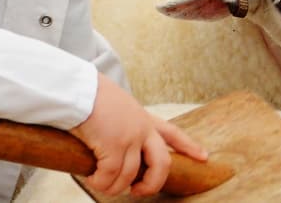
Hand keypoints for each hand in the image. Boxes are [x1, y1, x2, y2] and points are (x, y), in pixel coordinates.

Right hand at [69, 73, 207, 196]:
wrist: (77, 87)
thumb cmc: (87, 92)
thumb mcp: (113, 104)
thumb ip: (120, 120)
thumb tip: (109, 137)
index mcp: (142, 117)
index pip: (171, 132)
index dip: (188, 146)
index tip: (203, 156)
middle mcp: (141, 128)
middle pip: (162, 163)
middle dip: (153, 183)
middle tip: (139, 192)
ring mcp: (129, 138)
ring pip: (130, 175)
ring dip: (115, 187)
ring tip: (102, 185)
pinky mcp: (113, 146)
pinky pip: (110, 176)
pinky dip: (100, 182)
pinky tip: (93, 179)